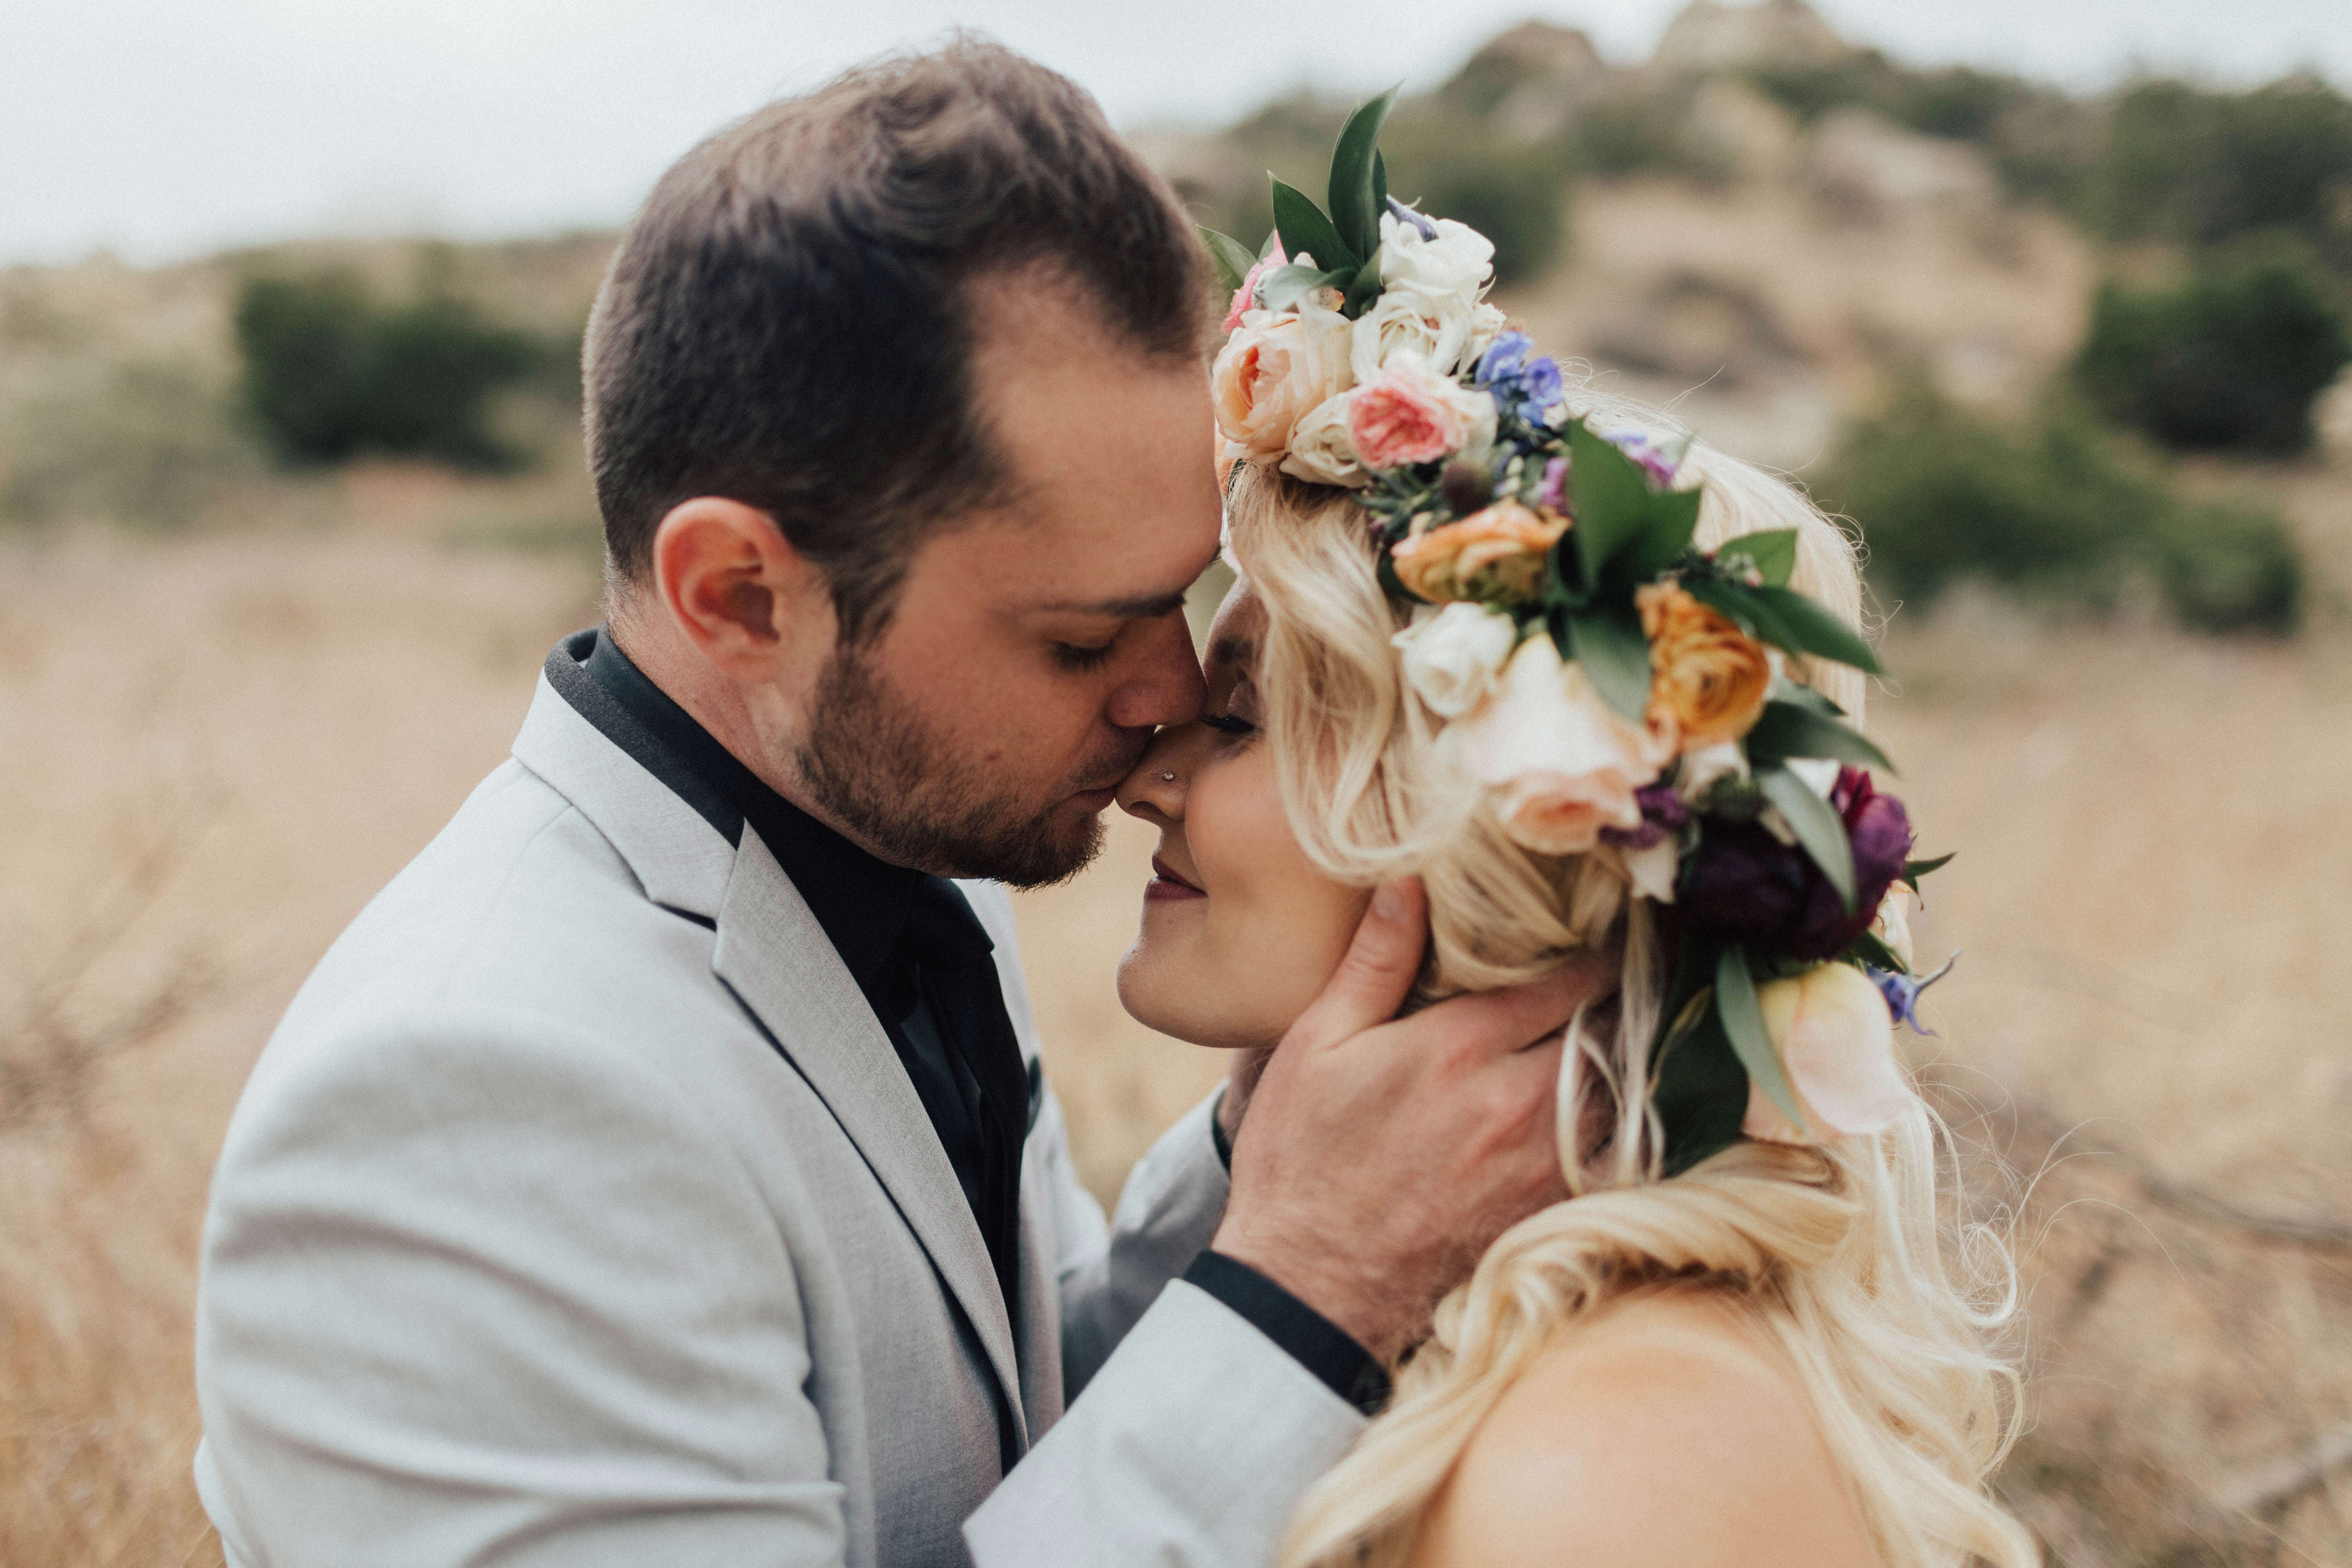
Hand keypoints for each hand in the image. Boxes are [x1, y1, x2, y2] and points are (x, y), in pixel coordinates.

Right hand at [1209, 876, 1619, 1362]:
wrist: (1310, 1288)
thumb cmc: (1302, 1159)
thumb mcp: (1316, 1045)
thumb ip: (1375, 961)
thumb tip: (1409, 880)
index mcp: (1460, 1047)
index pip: (1565, 976)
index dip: (1596, 946)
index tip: (1614, 924)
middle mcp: (1517, 1100)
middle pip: (1605, 1027)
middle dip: (1618, 995)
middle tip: (1635, 965)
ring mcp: (1542, 1161)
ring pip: (1616, 1086)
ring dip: (1622, 1054)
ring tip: (1625, 1025)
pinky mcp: (1550, 1209)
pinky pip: (1615, 1150)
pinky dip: (1620, 1119)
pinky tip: (1610, 1102)